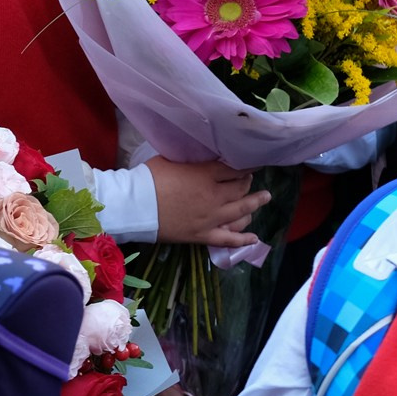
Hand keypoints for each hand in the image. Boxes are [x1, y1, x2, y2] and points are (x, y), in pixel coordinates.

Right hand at [147, 157, 269, 246]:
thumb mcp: (172, 160)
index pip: (234, 169)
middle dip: (247, 182)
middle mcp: (214, 196)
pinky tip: (255, 238)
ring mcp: (211, 218)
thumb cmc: (148, 178)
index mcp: (206, 175)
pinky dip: (243, 239)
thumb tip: (204, 156)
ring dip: (255, 203)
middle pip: (240, 188)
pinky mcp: (202, 235)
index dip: (246, 166)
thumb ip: (194, 161)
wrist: (132, 206)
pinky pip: (228, 239)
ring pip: (241, 211)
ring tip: (264, 197)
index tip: (253, 163)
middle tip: (249, 179)